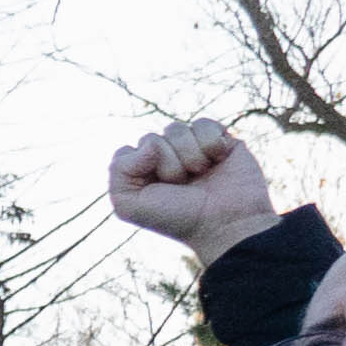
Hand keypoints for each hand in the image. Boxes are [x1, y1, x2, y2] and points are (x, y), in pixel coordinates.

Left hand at [108, 117, 283, 264]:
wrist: (226, 222)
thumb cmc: (178, 218)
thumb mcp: (130, 206)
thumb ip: (119, 171)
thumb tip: (150, 143)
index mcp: (142, 173)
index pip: (127, 151)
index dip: (140, 167)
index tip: (157, 189)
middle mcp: (165, 159)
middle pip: (150, 138)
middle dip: (166, 164)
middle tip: (182, 185)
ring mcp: (192, 148)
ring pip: (176, 129)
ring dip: (188, 154)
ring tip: (200, 174)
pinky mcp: (218, 140)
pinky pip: (203, 123)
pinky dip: (210, 142)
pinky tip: (218, 160)